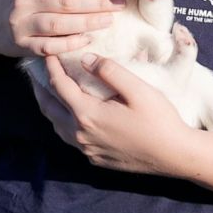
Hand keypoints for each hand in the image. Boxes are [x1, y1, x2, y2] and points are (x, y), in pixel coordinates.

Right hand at [0, 0, 125, 57]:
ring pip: (60, 24)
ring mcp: (20, 23)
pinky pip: (50, 46)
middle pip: (67, 1)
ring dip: (89, 22)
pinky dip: (70, 43)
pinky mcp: (20, 45)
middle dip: (98, 2)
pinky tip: (87, 39)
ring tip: (109, 20)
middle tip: (120, 3)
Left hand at [32, 54, 194, 175]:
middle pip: (49, 108)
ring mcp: (88, 150)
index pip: (59, 87)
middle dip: (41, 88)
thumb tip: (84, 59)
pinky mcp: (96, 159)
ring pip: (57, 126)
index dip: (51, 68)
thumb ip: (109, 71)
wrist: (175, 156)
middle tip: (37, 72)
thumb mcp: (138, 89)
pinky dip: (63, 121)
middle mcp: (81, 135)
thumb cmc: (160, 120)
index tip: (47, 53)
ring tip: (49, 91)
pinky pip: (70, 138)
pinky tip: (71, 114)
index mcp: (88, 115)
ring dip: (50, 106)